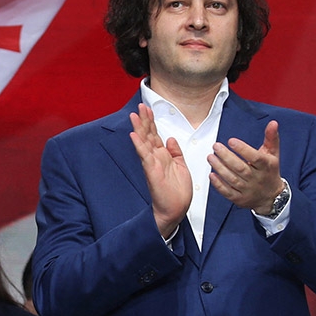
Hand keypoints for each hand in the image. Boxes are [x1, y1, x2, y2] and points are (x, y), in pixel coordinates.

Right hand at [129, 103, 190, 237]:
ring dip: (139, 128)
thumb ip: (176, 152)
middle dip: (144, 120)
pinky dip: (139, 145)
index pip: (155, 135)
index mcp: (163, 156)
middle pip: (148, 135)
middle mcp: (155, 157)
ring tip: (134, 115)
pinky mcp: (151, 170)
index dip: (152, 122)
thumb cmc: (177, 192)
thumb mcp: (181, 167)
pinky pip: (144, 155)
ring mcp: (152, 163)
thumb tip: (171, 139)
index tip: (148, 109)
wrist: (175, 209)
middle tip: (140, 106)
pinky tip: (134, 135)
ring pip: (144, 141)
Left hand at [209, 120, 282, 211]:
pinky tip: (211, 175)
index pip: (255, 158)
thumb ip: (271, 138)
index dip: (243, 149)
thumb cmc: (269, 171)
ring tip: (210, 157)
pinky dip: (219, 184)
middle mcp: (257, 179)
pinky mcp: (240, 199)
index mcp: (266, 166)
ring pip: (232, 179)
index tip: (231, 141)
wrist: (272, 197)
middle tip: (215, 146)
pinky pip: (228, 192)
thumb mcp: (273, 154)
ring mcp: (248, 190)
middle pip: (240, 168)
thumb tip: (273, 122)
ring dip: (220, 168)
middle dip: (226, 157)